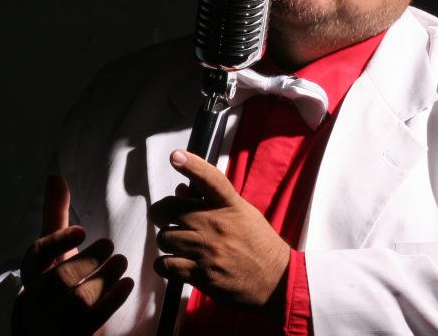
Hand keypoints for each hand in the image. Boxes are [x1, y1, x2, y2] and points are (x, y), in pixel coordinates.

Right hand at [14, 175, 134, 335]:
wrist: (50, 327)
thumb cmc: (55, 277)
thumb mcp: (53, 249)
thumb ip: (55, 214)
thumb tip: (55, 176)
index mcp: (32, 272)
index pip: (36, 255)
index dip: (58, 241)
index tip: (82, 229)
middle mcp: (39, 296)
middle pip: (59, 279)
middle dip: (87, 260)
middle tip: (109, 244)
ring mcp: (57, 318)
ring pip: (79, 299)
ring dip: (104, 278)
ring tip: (121, 261)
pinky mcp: (75, 332)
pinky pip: (95, 318)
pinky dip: (113, 299)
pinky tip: (127, 283)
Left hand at [149, 150, 289, 316]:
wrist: (276, 282)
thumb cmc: (258, 244)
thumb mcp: (242, 214)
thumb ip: (211, 202)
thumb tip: (179, 190)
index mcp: (230, 206)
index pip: (210, 179)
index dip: (191, 165)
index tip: (175, 156)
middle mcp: (216, 224)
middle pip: (169, 210)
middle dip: (161, 214)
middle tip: (164, 219)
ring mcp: (207, 250)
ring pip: (164, 238)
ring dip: (167, 242)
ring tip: (178, 246)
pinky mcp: (202, 275)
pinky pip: (165, 265)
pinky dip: (164, 265)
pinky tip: (174, 264)